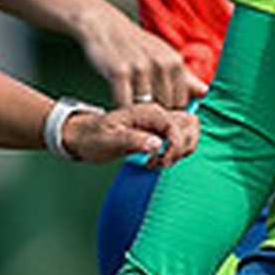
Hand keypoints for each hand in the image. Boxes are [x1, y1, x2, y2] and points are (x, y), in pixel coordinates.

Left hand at [62, 100, 198, 168]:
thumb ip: (132, 141)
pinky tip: (159, 160)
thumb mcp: (109, 140)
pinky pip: (180, 138)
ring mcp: (159, 122)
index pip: (179, 125)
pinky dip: (177, 151)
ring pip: (189, 130)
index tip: (161, 160)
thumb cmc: (93, 137)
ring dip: (182, 150)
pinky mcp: (158, 132)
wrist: (83, 136)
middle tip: (162, 162)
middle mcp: (157, 114)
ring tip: (160, 161)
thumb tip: (157, 144)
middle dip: (183, 147)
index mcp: (148, 112)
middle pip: (191, 124)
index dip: (176, 146)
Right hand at [74, 9, 208, 109]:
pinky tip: (117, 107)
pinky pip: (123, 103)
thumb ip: (184, 77)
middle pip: (164, 107)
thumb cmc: (135, 45)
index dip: (170, 113)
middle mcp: (161, 64)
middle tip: (142, 118)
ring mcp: (140, 68)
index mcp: (175, 62)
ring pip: (143, 107)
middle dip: (154, 116)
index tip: (158, 116)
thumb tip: (204, 93)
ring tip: (130, 114)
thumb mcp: (163, 56)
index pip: (180, 103)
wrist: (103, 26)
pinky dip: (120, 110)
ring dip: (136, 115)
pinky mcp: (119, 72)